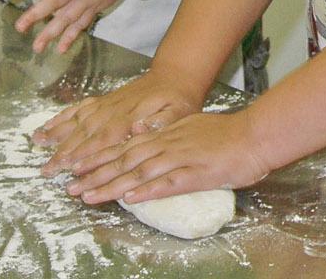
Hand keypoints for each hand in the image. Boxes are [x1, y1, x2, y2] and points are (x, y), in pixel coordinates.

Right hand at [38, 70, 200, 177]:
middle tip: (45, 170)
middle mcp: (113, 112)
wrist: (176, 75)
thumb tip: (139, 129)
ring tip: (37, 144)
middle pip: (84, 134)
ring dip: (57, 134)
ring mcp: (106, 105)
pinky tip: (47, 126)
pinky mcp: (103, 101)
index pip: (104, 141)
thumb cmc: (179, 100)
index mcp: (131, 119)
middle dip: (63, 153)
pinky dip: (62, 117)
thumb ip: (159, 122)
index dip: (85, 155)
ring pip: (77, 121)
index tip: (68, 169)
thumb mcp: (178, 112)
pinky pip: (78, 109)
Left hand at [66, 109, 270, 205]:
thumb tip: (146, 135)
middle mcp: (168, 144)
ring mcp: (181, 158)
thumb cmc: (228, 134)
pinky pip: (168, 183)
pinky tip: (130, 199)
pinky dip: (147, 191)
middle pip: (125, 159)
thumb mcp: (193, 126)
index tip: (76, 166)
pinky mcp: (196, 174)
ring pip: (139, 172)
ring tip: (88, 196)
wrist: (256, 135)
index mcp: (167, 133)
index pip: (126, 146)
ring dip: (111, 185)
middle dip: (95, 173)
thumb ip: (169, 132)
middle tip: (70, 186)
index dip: (99, 157)